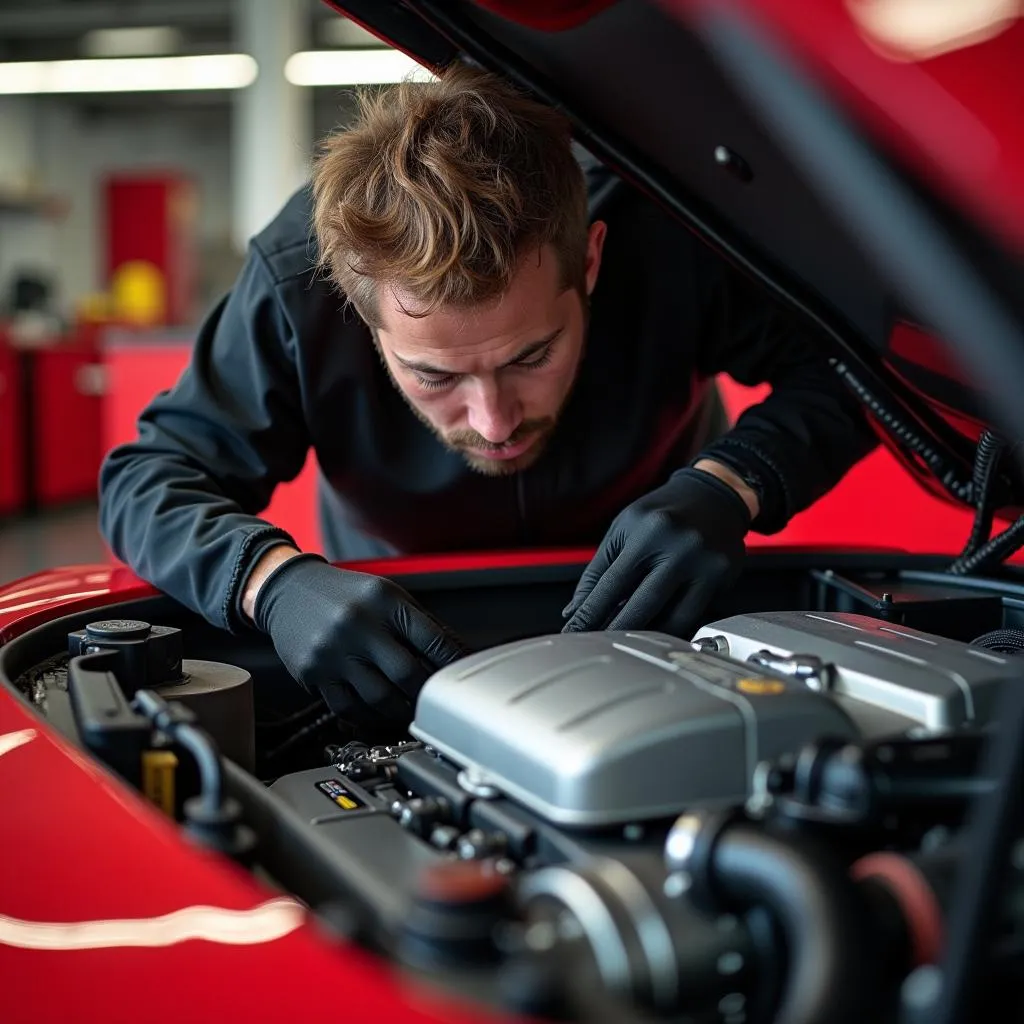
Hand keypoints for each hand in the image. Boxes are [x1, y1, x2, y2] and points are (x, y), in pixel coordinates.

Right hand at [253, 554, 467, 721]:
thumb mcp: (387, 595)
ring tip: (409, 712)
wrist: (287, 590)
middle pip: (407, 674)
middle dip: (426, 694)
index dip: (453, 664)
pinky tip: (378, 714)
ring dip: (400, 711)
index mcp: (384, 602)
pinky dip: (369, 717)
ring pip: (379, 697)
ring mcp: (334, 651)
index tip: (461, 679)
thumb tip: (457, 654)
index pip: (432, 640)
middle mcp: (359, 625)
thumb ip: (420, 624)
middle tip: (435, 703)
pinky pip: (348, 707)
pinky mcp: (313, 672)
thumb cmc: (343, 594)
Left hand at [561, 467, 750, 636]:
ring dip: (644, 634)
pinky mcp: (722, 578)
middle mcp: (679, 548)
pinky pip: (692, 616)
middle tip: (597, 642)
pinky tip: (653, 629)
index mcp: (648, 532)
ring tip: (624, 639)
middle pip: (643, 605)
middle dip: (615, 629)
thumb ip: (599, 570)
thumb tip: (576, 610)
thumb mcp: (624, 529)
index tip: (574, 629)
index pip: (612, 583)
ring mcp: (705, 564)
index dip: (590, 612)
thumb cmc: (662, 514)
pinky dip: (669, 628)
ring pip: (671, 619)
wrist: (713, 495)